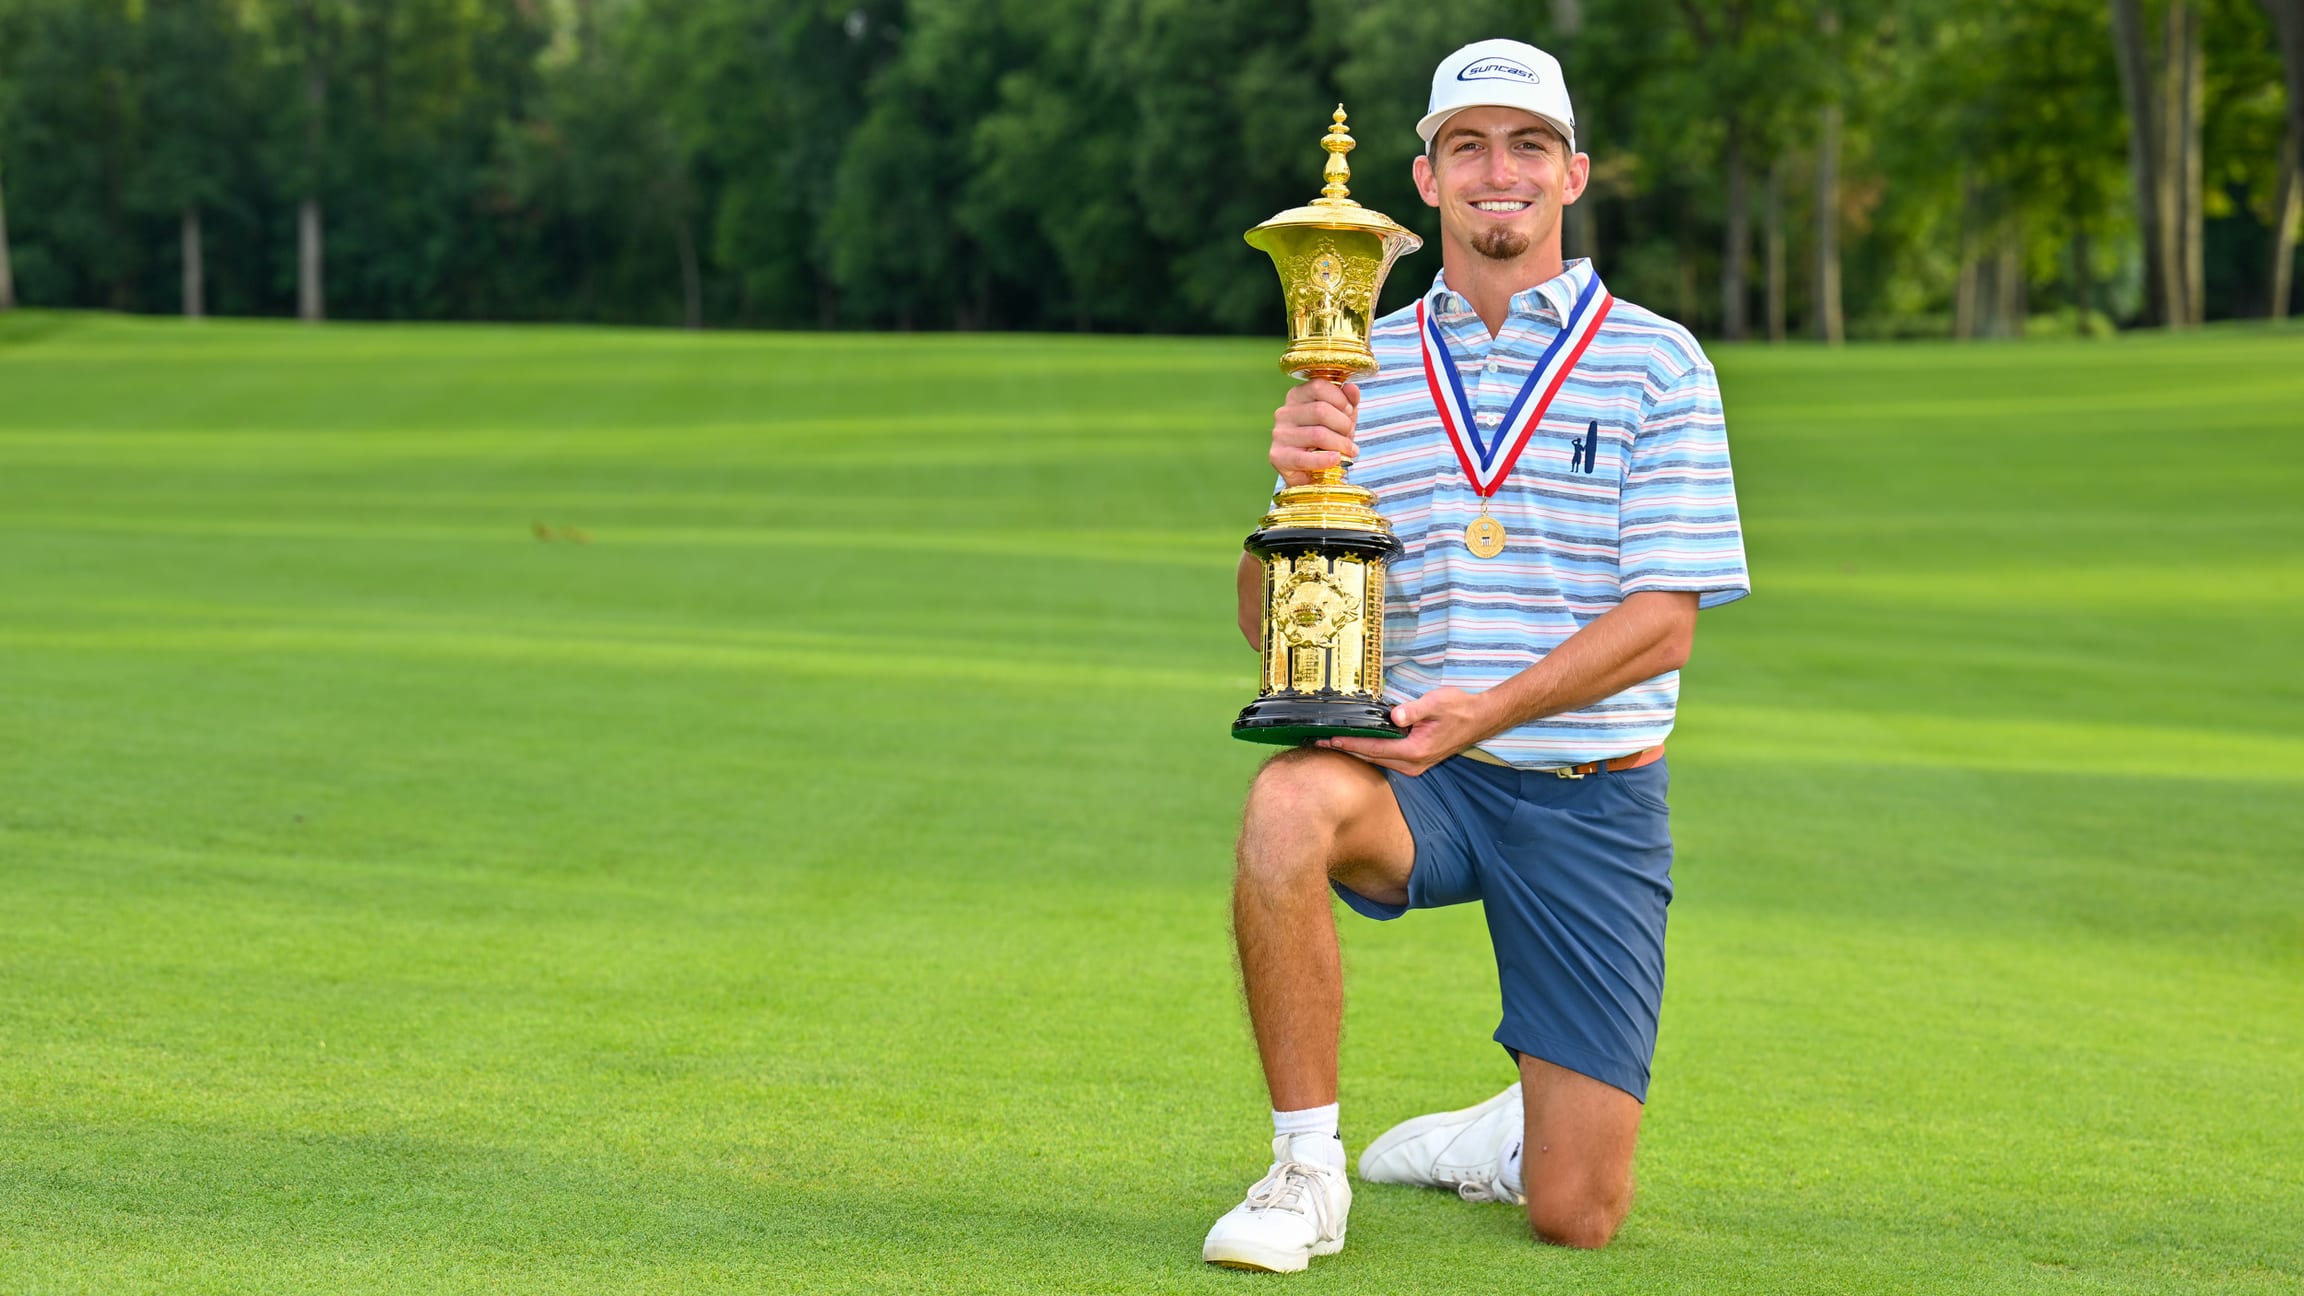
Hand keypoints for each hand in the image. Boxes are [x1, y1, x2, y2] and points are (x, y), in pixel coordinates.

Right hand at [1271, 380, 1359, 485]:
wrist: (1315, 472)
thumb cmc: (1329, 439)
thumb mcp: (1342, 417)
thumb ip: (1348, 401)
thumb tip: (1351, 387)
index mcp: (1297, 396)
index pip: (1318, 386)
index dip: (1340, 399)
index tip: (1349, 412)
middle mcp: (1284, 412)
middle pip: (1320, 410)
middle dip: (1343, 424)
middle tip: (1350, 435)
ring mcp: (1279, 434)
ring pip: (1318, 434)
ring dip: (1340, 444)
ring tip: (1349, 451)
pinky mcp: (1278, 456)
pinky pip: (1305, 458)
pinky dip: (1325, 459)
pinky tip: (1336, 459)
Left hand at [1317, 687, 1494, 776]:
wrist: (1480, 719)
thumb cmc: (1459, 709)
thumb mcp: (1436, 703)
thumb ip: (1414, 710)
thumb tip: (1395, 715)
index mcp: (1415, 751)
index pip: (1374, 749)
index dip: (1351, 745)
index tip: (1330, 740)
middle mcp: (1413, 764)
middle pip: (1371, 759)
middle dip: (1346, 750)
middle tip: (1319, 743)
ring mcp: (1414, 766)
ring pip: (1377, 761)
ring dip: (1356, 752)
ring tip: (1332, 744)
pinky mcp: (1415, 761)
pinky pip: (1386, 759)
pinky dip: (1369, 752)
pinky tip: (1356, 745)